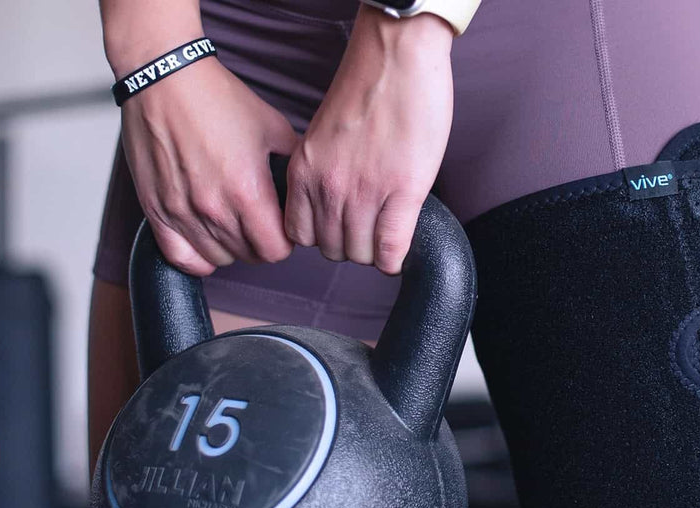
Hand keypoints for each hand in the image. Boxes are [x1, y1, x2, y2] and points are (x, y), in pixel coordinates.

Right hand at [114, 31, 299, 275]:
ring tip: (233, 223)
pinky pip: (180, 257)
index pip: (276, 250)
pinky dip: (197, 256)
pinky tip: (206, 239)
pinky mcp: (156, 210)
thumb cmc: (217, 98)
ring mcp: (182, 212)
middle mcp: (213, 208)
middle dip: (261, 242)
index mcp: (247, 190)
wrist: (164, 81)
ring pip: (218, 258)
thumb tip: (308, 185)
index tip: (282, 224)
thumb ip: (294, 162)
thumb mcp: (272, 126)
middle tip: (260, 220)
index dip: (285, 240)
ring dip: (232, 247)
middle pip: (249, 256)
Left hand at [285, 7, 454, 274]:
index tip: (337, 229)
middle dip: (350, 245)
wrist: (396, 57)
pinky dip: (395, 257)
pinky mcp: (401, 193)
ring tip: (386, 235)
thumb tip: (332, 203)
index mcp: (304, 170)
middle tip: (367, 231)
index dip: (321, 236)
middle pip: (331, 249)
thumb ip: (321, 170)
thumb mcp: (322, 136)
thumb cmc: (365, 87)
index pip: (298, 234)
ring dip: (374, 251)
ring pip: (360, 254)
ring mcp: (364, 193)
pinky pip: (390, 249)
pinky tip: (400, 248)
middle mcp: (328, 186)